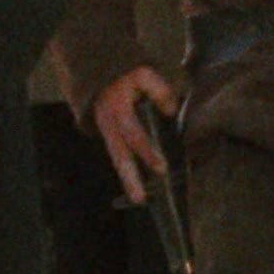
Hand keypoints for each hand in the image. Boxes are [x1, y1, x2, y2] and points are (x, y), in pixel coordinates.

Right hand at [92, 67, 181, 202]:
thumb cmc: (127, 76)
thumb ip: (159, 89)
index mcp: (117, 110)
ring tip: (139, 199)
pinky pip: (119, 157)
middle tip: (140, 198)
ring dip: (128, 180)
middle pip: (119, 155)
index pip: (134, 134)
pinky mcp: (111, 138)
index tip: (161, 168)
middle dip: (130, 177)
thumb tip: (172, 111)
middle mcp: (109, 125)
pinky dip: (128, 172)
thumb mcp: (143, 73)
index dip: (147, 151)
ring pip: (117, 159)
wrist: (102, 76)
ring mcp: (108, 133)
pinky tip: (139, 186)